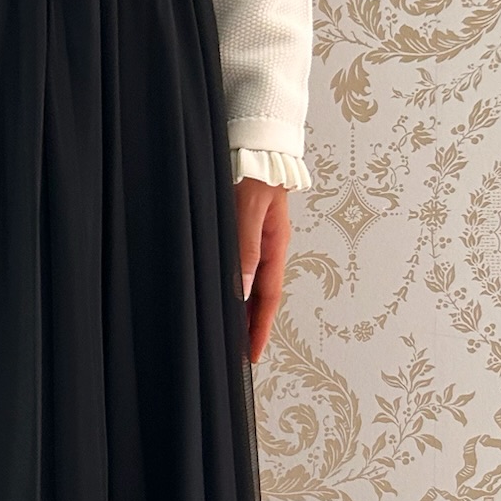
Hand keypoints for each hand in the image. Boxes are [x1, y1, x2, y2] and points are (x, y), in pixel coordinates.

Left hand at [236, 177, 289, 365]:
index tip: (252, 355)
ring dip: (243, 310)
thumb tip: (243, 289)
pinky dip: (237, 288)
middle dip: (251, 326)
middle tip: (238, 355)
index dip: (259, 328)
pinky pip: (244, 269)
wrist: (257, 145)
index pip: (267, 297)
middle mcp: (269, 247)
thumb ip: (245, 249)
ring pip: (252, 285)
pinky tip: (226, 297)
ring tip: (230, 334)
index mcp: (274, 246)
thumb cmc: (253, 172)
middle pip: (261, 297)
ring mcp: (260, 241)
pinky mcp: (248, 232)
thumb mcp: (246, 211)